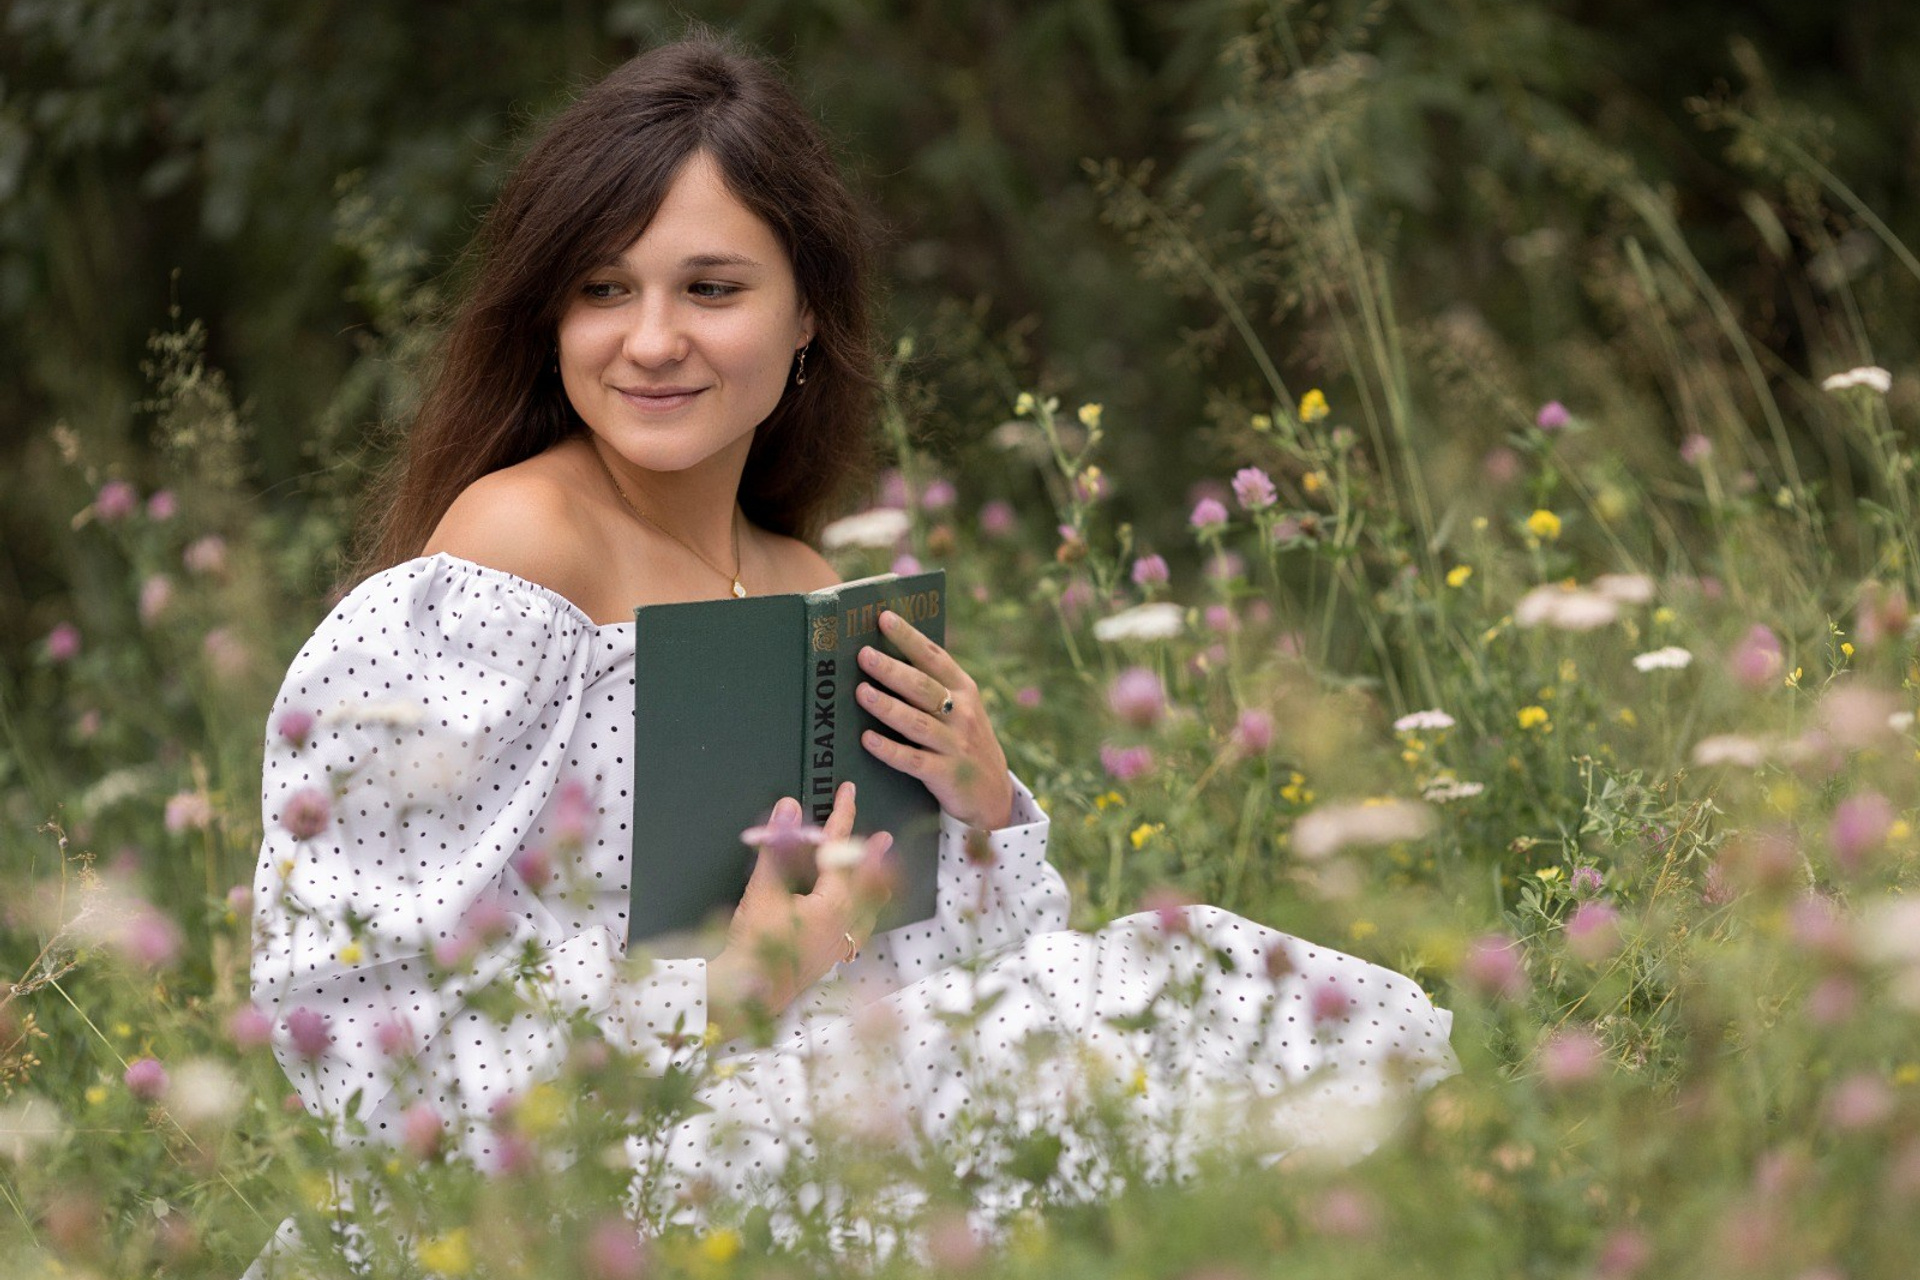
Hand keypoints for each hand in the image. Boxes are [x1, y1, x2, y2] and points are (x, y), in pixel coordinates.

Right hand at [709, 783, 890, 1019]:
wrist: (749, 994)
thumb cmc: (755, 944)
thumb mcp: (763, 890)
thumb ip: (778, 847)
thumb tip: (788, 808)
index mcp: (833, 903)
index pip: (839, 849)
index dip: (843, 816)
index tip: (848, 792)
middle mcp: (845, 924)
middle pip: (864, 880)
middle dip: (869, 855)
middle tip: (883, 837)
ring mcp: (840, 945)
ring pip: (866, 909)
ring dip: (871, 885)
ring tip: (884, 872)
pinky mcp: (829, 958)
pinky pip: (857, 931)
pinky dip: (861, 916)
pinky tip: (859, 919)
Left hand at [855, 609, 1014, 830]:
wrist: (993, 795)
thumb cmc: (964, 744)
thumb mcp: (961, 710)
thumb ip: (934, 688)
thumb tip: (887, 658)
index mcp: (965, 691)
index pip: (934, 657)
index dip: (910, 637)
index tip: (884, 618)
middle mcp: (962, 714)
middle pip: (922, 687)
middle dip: (892, 669)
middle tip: (863, 654)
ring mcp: (955, 745)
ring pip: (916, 722)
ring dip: (887, 706)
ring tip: (860, 692)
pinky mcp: (946, 774)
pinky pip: (913, 760)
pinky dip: (890, 750)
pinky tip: (867, 740)